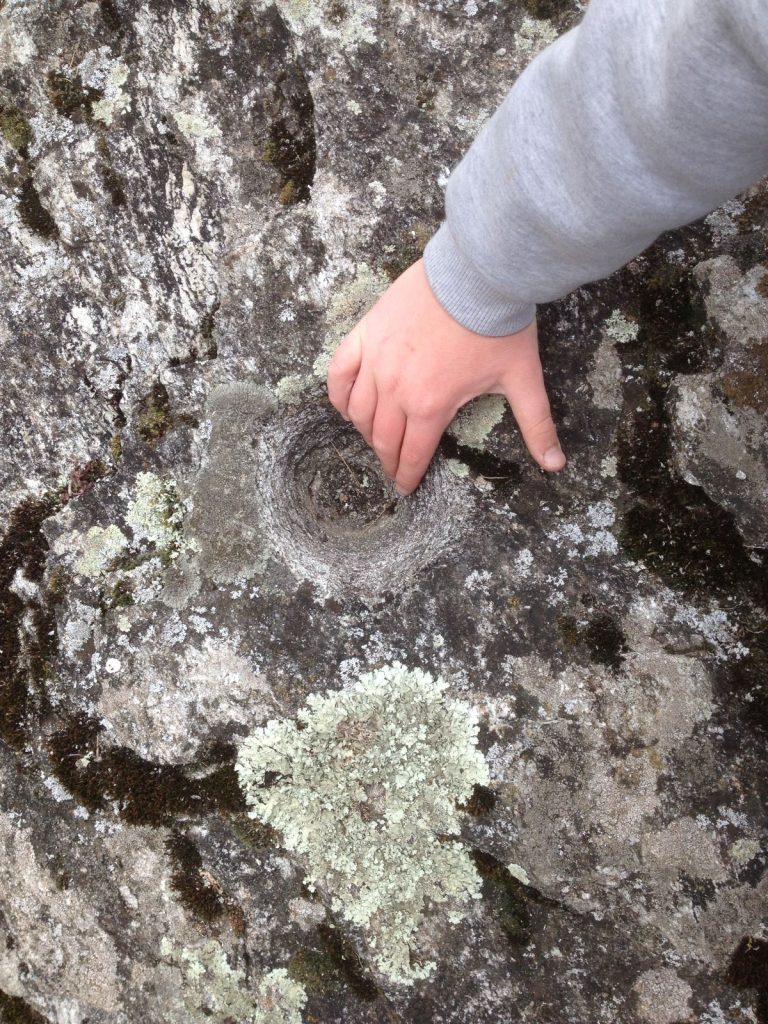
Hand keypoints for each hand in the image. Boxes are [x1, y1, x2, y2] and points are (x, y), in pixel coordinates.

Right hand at [326, 257, 564, 494]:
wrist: (477, 272)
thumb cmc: (499, 325)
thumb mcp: (522, 380)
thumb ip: (536, 426)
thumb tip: (556, 463)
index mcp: (430, 406)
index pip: (412, 454)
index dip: (407, 476)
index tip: (405, 488)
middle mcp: (396, 389)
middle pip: (383, 438)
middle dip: (387, 461)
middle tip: (392, 470)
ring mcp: (376, 360)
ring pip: (358, 411)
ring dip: (365, 432)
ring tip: (375, 440)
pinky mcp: (366, 334)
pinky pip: (339, 373)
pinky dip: (338, 395)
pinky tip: (346, 407)